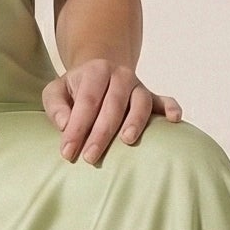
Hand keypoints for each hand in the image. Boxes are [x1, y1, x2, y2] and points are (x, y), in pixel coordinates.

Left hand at [42, 58, 180, 163]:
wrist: (101, 71)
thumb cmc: (75, 89)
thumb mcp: (56, 91)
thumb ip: (55, 106)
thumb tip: (65, 125)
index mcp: (95, 71)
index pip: (86, 101)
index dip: (77, 127)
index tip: (67, 152)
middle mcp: (120, 75)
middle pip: (113, 105)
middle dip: (101, 133)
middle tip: (90, 157)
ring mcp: (138, 86)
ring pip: (140, 102)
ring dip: (136, 121)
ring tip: (128, 141)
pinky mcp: (152, 97)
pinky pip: (164, 101)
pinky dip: (171, 108)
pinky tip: (174, 120)